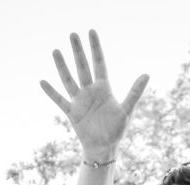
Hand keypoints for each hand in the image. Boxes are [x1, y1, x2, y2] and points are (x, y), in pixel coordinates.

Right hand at [40, 30, 149, 160]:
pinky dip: (51, 92)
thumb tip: (146, 74)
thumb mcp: (127, 110)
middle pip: (82, 67)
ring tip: (56, 51)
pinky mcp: (72, 112)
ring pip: (69, 79)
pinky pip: (59, 100)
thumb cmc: (116, 130)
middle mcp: (90, 91)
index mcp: (104, 88)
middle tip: (72, 34)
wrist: (104, 147)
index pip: (99, 63)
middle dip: (77, 51)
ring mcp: (79, 101)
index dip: (95, 48)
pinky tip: (42, 82)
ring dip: (62, 66)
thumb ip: (134, 92)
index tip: (91, 32)